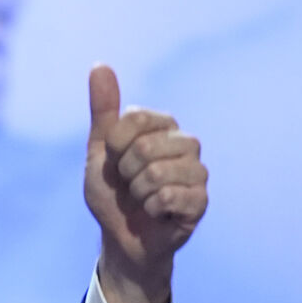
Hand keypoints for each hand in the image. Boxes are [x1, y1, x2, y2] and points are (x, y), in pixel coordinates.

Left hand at [84, 65, 207, 302]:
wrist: (121, 238)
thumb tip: (100, 65)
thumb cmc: (112, 192)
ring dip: (138, 191)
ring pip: (158, 172)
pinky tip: (156, 213)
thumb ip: (103, 109)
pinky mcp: (201, 201)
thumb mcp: (100, 150)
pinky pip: (170, 197)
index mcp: (162, 126)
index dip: (115, 144)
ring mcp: (197, 172)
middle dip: (125, 171)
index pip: (135, 116)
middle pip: (146, 145)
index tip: (114, 159)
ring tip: (142, 199)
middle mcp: (185, 143)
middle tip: (129, 184)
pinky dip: (152, 208)